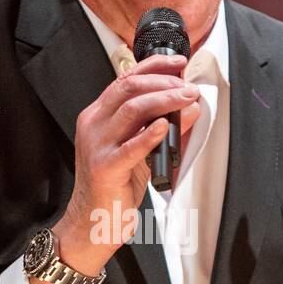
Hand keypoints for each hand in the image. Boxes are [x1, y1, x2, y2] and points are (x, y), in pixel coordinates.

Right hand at [61, 52, 201, 259]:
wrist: (92, 220)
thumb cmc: (114, 185)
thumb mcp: (137, 149)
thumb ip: (160, 128)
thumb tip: (190, 107)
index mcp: (98, 115)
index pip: (125, 78)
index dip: (154, 66)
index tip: (179, 63)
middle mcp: (94, 124)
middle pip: (128, 88)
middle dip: (163, 82)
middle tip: (188, 87)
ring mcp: (97, 145)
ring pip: (131, 109)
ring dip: (165, 101)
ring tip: (187, 100)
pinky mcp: (105, 168)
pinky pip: (130, 147)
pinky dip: (151, 134)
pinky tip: (167, 126)